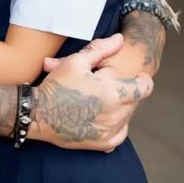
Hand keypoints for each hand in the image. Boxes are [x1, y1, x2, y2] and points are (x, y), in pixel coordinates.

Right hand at [32, 34, 152, 151]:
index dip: (144, 79)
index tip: (139, 75)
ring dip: (122, 106)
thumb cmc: (57, 86)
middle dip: (129, 91)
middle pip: (135, 101)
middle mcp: (115, 115)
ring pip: (128, 117)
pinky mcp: (103, 144)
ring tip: (105, 97)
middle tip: (111, 83)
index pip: (144, 89)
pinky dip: (117, 124)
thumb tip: (120, 39)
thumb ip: (101, 49)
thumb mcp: (77, 61)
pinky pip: (120, 133)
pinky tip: (105, 115)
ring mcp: (110, 131)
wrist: (39, 114)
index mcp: (112, 93)